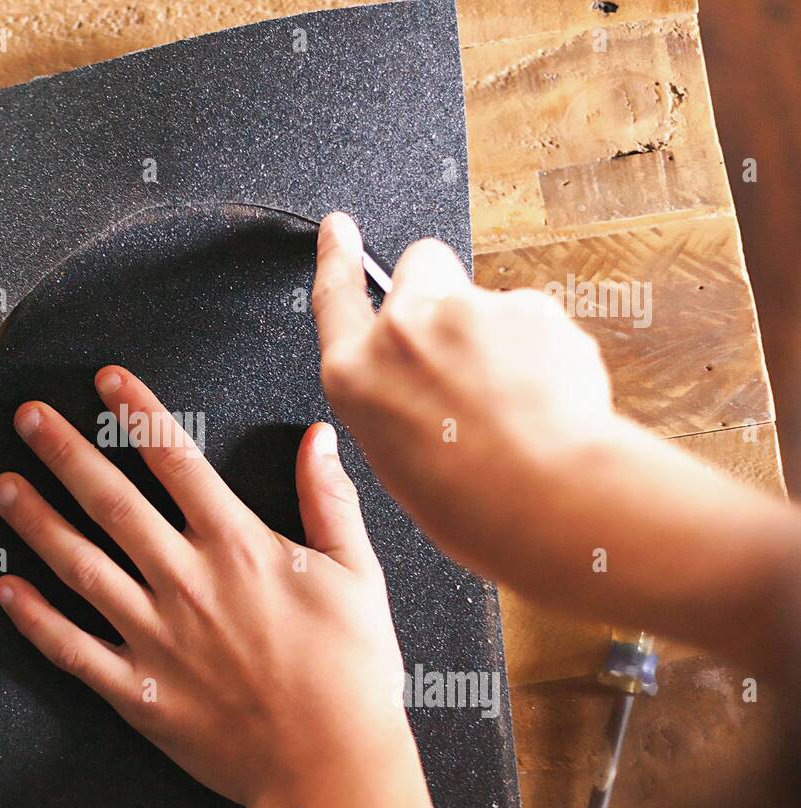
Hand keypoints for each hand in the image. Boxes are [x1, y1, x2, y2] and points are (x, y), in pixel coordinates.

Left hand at [0, 366, 444, 807]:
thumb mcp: (357, 575)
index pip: (176, 459)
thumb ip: (329, 501)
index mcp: (237, 547)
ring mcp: (155, 635)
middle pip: (111, 501)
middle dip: (64, 452)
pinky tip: (5, 588)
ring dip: (36, 521)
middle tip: (28, 419)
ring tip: (1, 487)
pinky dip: (34, 618)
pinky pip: (71, 648)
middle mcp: (186, 581)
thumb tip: (318, 438)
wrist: (330, 765)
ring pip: (79, 565)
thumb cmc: (350, 675)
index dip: (137, 412)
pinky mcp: (137, 689)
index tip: (106, 381)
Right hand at [313, 212, 800, 661]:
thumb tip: (430, 382)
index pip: (335, 297)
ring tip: (519, 401)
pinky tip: (550, 398)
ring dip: (501, 334)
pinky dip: (545, 351)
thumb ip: (399, 396)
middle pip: (418, 268)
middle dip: (442, 292)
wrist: (542, 500)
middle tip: (467, 344)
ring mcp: (465, 311)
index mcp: (356, 375)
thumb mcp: (396, 455)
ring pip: (485, 300)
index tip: (338, 228)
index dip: (336, 256)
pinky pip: (536, 320)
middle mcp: (401, 331)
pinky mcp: (528, 307)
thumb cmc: (469, 502)